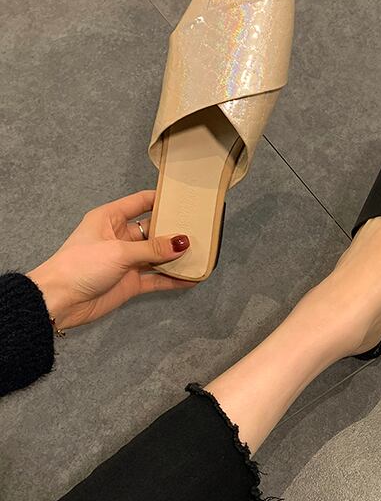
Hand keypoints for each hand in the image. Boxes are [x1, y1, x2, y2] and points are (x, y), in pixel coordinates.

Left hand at [27, 190, 193, 329]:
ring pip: (158, 256)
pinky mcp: (130, 282)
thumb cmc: (79, 266)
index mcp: (110, 219)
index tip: (185, 199)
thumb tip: (182, 243)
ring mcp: (126, 261)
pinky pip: (157, 279)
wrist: (59, 301)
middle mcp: (120, 237)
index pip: (141, 202)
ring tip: (201, 254)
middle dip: (175, 230)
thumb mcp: (119, 251)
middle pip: (154, 230)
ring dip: (176, 257)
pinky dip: (173, 279)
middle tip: (201, 229)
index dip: (162, 199)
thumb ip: (153, 248)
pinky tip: (191, 278)